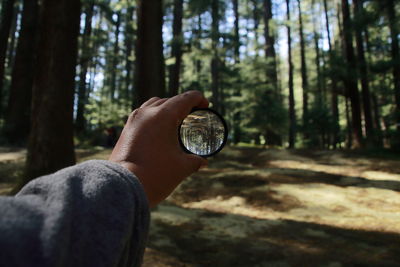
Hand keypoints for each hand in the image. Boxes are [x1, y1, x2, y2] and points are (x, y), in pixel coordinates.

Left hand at [109, 91, 208, 207]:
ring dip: (167, 108)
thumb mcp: (182, 168)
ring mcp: (134, 120)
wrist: (123, 187)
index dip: (198, 99)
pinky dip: (154, 117)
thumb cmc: (155, 175)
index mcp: (164, 116)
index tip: (206, 105)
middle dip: (183, 104)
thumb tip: (203, 162)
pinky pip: (143, 115)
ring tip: (176, 120)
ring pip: (153, 105)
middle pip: (169, 100)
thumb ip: (195, 161)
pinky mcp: (126, 129)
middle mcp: (147, 113)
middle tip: (194, 114)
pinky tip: (159, 130)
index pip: (185, 99)